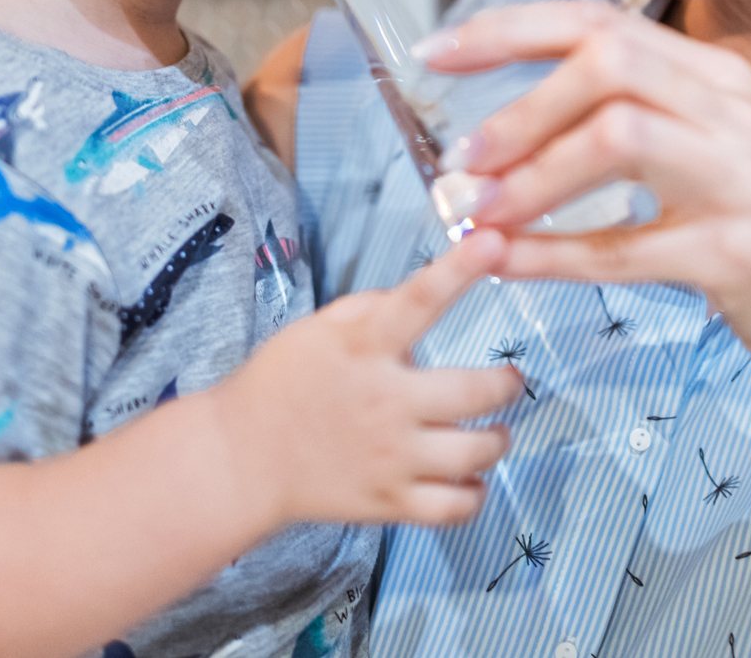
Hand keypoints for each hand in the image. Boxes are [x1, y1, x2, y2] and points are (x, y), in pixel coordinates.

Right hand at [214, 230, 522, 528]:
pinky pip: (456, 508)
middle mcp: (385, 402)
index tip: (492, 242)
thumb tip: (422, 296)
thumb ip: (372, 309)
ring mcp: (391, 458)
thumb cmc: (280, 383)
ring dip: (497, 438)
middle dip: (506, 383)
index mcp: (363, 348)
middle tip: (508, 379)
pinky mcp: (390, 503)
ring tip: (493, 430)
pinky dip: (474, 494)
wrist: (241, 458)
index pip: (419, 300)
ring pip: (477, 452)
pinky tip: (467, 477)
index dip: (459, 269)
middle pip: (476, 392)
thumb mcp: (318, 328)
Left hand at [422, 0, 750, 403]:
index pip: (600, 21)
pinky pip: (628, 247)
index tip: (438, 52)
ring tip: (477, 210)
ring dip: (532, 176)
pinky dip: (554, 255)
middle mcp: (734, 112)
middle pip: (608, 65)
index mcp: (717, 77)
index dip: (510, 30)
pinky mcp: (739, 254)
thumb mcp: (706, 153)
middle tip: (462, 155)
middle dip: (520, 106)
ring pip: (617, 140)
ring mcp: (743, 180)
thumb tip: (507, 122)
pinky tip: (507, 263)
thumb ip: (627, 119)